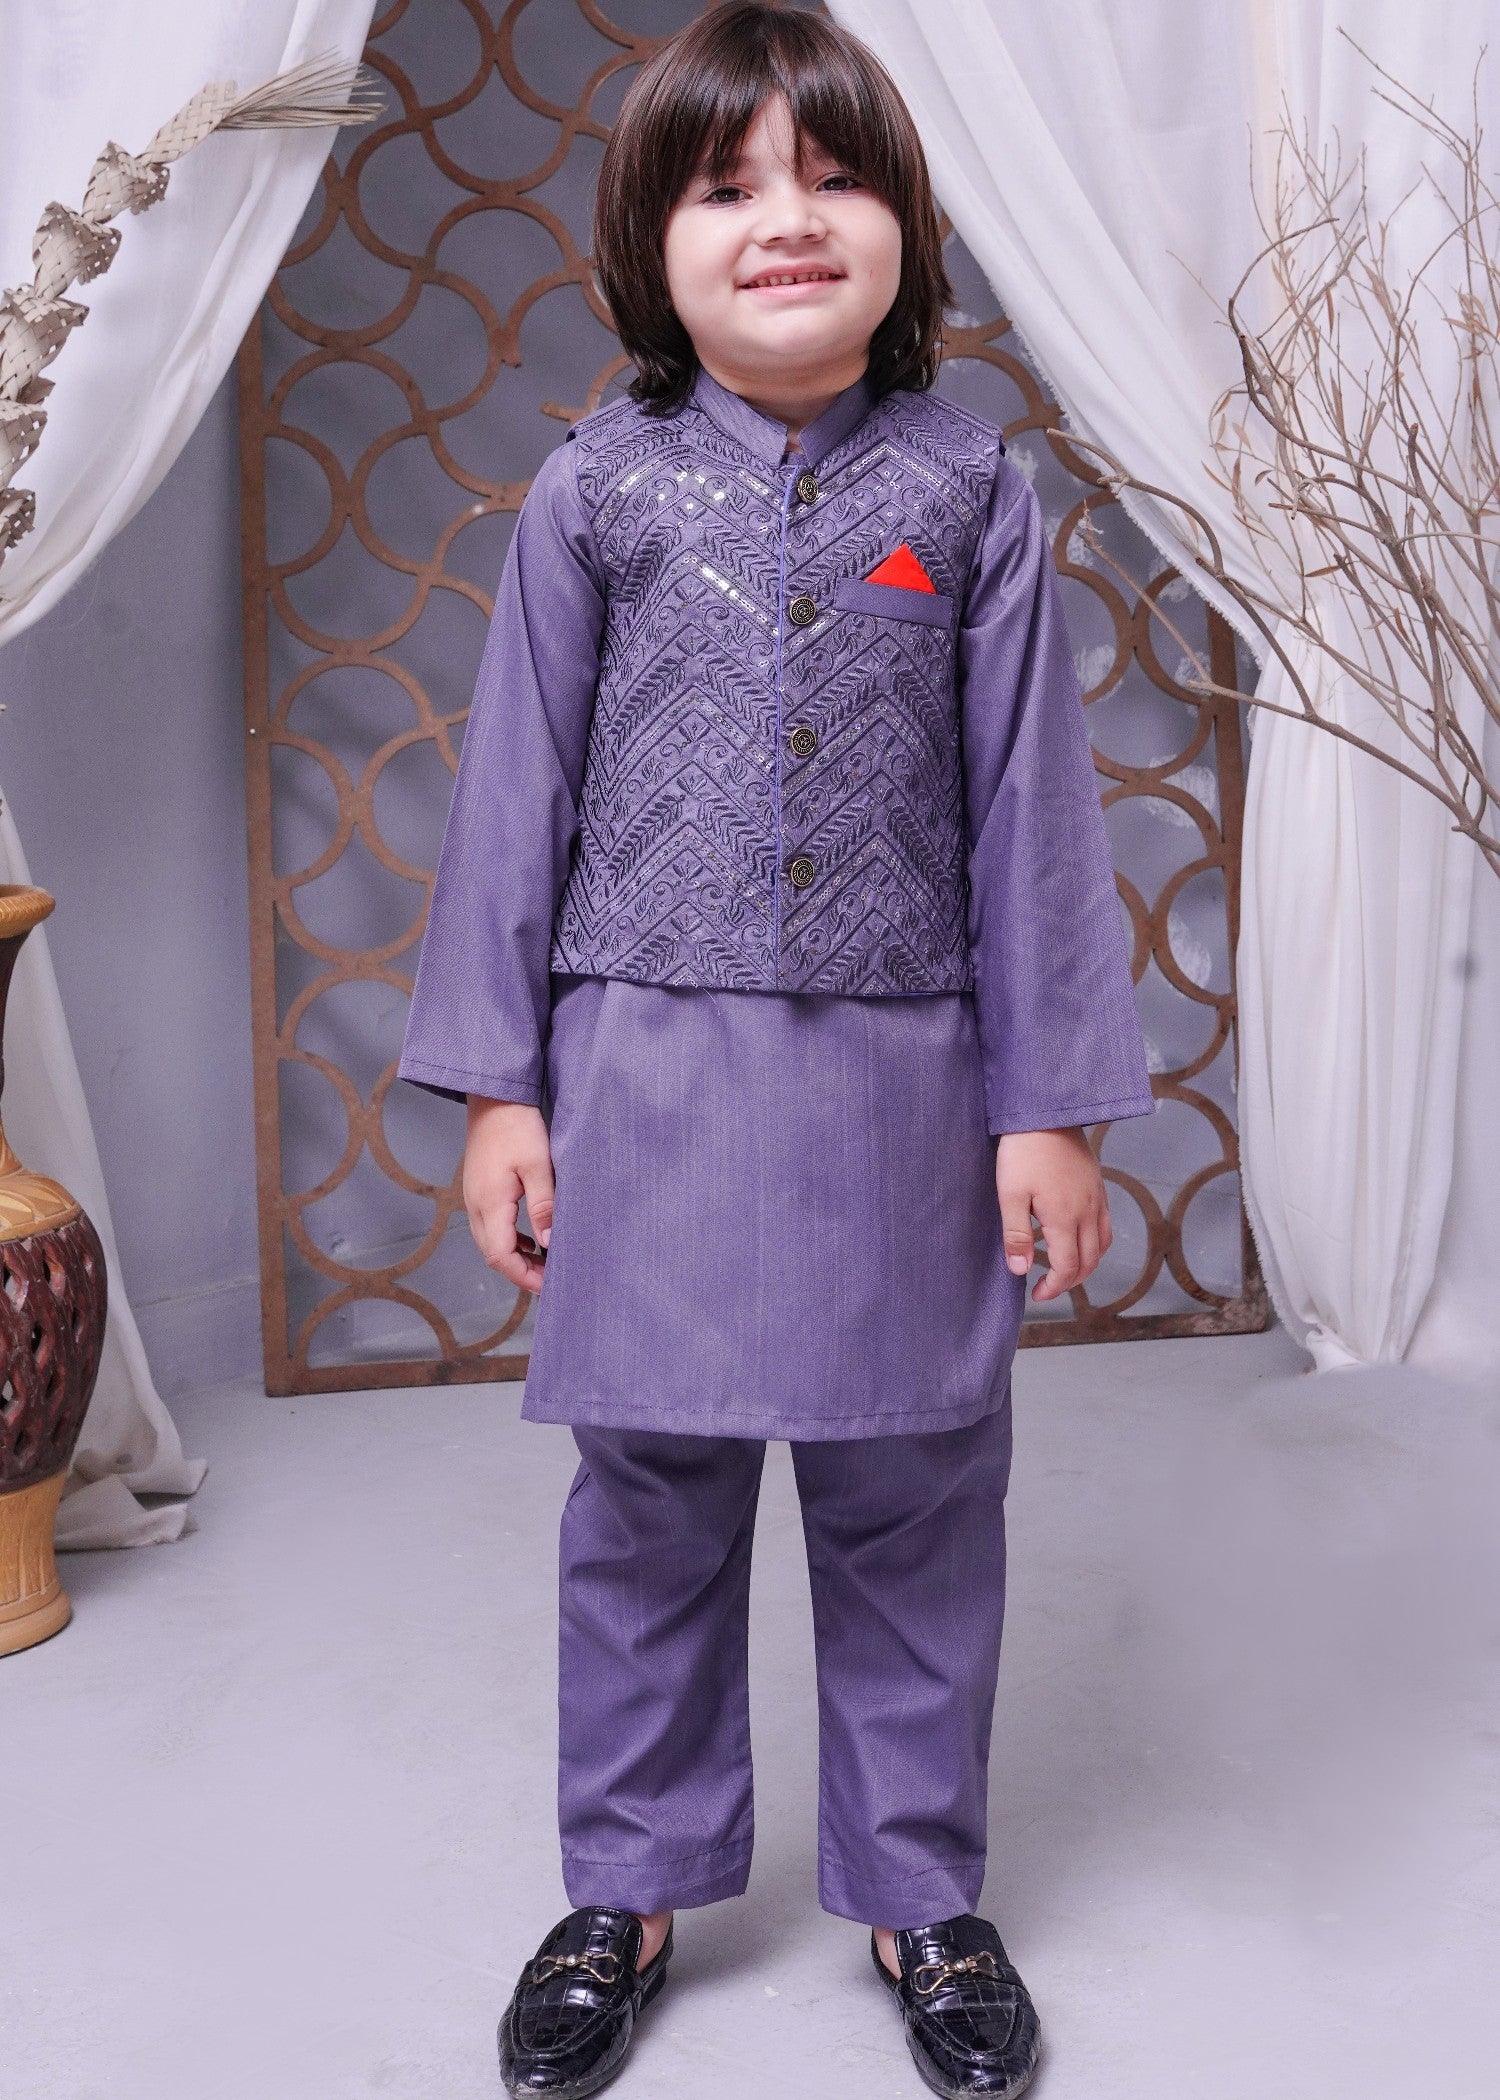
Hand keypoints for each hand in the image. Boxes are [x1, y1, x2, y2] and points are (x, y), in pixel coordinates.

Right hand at [462, 1096, 554, 1295]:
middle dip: (521, 1272)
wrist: (494, 1097)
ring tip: (545, 1262)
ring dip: (515, 1257)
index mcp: (490, 1203)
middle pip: (493, 1255)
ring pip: (490, 1242)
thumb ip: (544, 1206)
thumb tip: (548, 1244)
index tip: (550, 1284)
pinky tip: (531, 1238)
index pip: (501, 1256)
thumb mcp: (538, 1165)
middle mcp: (475, 1205)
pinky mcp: (479, 1189)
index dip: (525, 1276)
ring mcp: (474, 1197)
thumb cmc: (517, 1126)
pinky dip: (510, 1240)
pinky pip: (490, 1226)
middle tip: (552, 1278)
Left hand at [995, 1127, 1111, 1303]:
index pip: (1068, 1268)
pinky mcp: (1097, 1185)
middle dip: (1070, 1281)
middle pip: (1090, 1261)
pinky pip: (1105, 1224)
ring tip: (1064, 1269)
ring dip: (1086, 1264)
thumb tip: (1019, 1270)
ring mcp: (1096, 1197)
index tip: (1036, 1294)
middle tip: (1047, 1287)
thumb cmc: (1024, 1152)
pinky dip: (1095, 1242)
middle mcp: (1088, 1211)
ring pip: (1102, 1244)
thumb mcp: (1010, 1194)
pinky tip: (1076, 1238)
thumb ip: (1016, 1235)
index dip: (1054, 1287)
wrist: (1046, 1112)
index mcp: (1065, 1218)